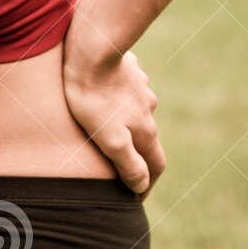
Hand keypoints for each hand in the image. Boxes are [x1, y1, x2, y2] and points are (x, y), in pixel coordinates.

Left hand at [61, 16, 165, 200]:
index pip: (155, 166)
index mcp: (146, 130)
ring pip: (137, 112)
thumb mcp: (110, 139)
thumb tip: (141, 186)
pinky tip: (105, 98)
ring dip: (128, 124)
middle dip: (138, 156)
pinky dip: (120, 100)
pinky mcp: (127, 69)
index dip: (147, 185)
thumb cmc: (93, 99)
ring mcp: (140, 87)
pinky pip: (126, 89)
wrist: (92, 50)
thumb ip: (128, 165)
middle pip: (147, 139)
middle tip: (121, 168)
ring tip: (108, 130)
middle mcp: (149, 110)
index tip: (135, 199)